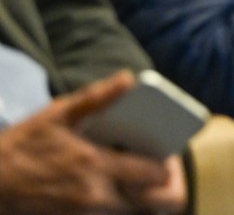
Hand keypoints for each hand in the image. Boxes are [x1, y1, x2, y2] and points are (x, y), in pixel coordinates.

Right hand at [0, 72, 180, 213]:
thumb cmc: (22, 146)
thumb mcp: (57, 115)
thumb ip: (96, 98)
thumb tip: (129, 78)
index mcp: (95, 164)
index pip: (156, 175)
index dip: (167, 167)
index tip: (164, 156)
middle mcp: (95, 196)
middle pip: (152, 202)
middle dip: (157, 187)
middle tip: (151, 170)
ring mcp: (84, 214)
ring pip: (131, 212)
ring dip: (137, 198)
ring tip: (131, 178)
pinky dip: (117, 207)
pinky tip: (110, 188)